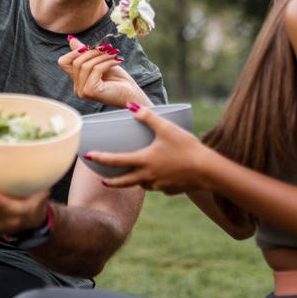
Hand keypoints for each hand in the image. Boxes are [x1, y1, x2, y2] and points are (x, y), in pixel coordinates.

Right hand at [57, 36, 146, 108]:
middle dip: (93, 52)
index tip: (89, 46)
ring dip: (102, 57)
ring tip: (114, 54)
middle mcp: (77, 88)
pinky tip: (117, 61)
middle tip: (108, 49)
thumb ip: (85, 53)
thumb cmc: (117, 79)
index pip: (63, 62)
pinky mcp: (90, 91)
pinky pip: (95, 70)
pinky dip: (107, 63)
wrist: (131, 93)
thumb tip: (71, 39)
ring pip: (86, 65)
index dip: (74, 51)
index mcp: (77, 81)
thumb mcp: (99, 61)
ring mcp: (82, 91)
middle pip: (77, 62)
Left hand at [85, 105, 213, 194]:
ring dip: (135, 180)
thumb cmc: (187, 148)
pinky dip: (154, 182)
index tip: (88, 157)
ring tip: (135, 173)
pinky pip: (157, 187)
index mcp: (144, 161)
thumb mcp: (167, 129)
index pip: (116, 161)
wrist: (208, 171)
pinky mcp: (170, 190)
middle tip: (103, 180)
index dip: (101, 158)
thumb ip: (148, 117)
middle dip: (111, 181)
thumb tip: (132, 107)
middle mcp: (148, 177)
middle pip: (123, 182)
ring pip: (142, 184)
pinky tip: (160, 175)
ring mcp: (159, 186)